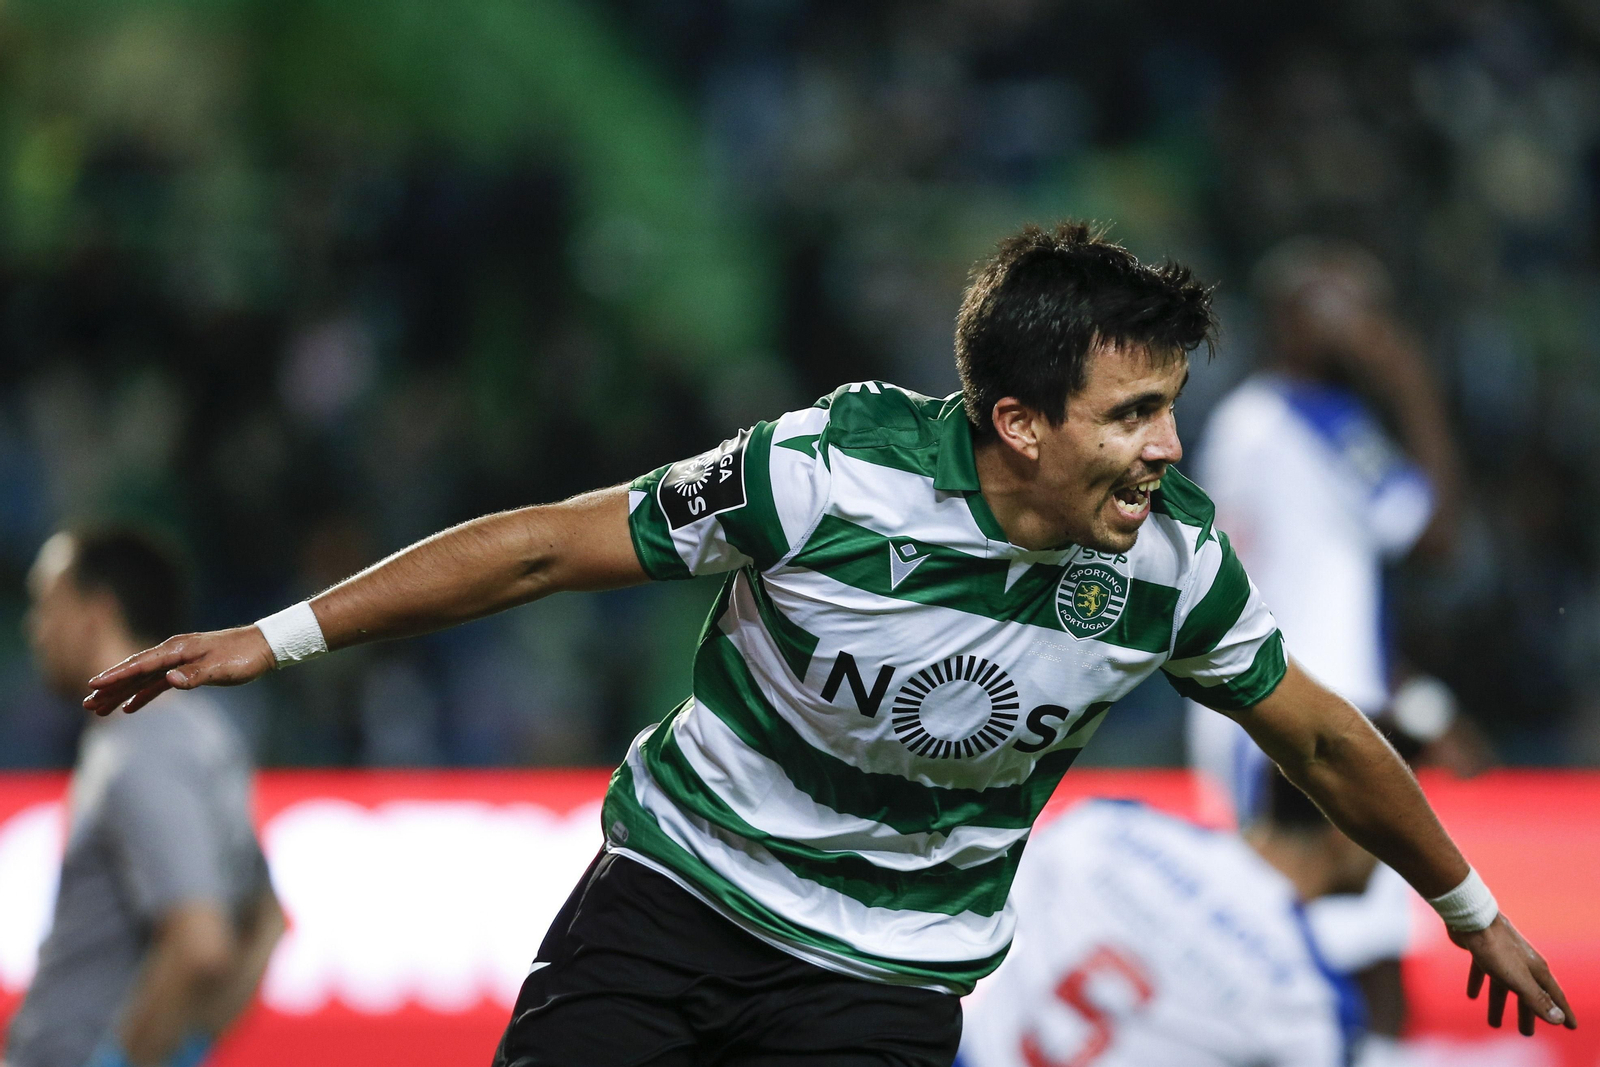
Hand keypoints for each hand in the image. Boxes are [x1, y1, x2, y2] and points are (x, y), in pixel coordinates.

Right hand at [83, 627, 276, 715]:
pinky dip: (143, 695)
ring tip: (100, 709)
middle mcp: (173, 653)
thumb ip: (195, 675)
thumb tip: (169, 681)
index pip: (141, 664)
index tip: (93, 685)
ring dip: (122, 694)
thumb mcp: (222, 668)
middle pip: (135, 672)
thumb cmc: (244, 656)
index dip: (117, 675)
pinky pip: (158, 684)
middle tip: (88, 704)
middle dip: (111, 688)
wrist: (264, 647)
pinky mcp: (186, 670)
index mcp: (178, 650)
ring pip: (143, 679)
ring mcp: (179, 661)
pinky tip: (130, 708)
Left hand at [1453, 914, 1576, 1035]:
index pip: (1554, 996)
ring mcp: (1502, 956)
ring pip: (1502, 986)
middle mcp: (1522, 963)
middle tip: (1526, 1034)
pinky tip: (1472, 995)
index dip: (1563, 1012)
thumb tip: (1558, 1020)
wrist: (1472, 919)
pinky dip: (1479, 984)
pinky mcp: (1482, 951)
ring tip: (1493, 1024)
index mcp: (1535, 970)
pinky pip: (1482, 972)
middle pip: (1527, 994)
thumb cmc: (1497, 949)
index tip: (1571, 1027)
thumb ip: (1537, 999)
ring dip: (1498, 1004)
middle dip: (1527, 1014)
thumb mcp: (1518, 979)